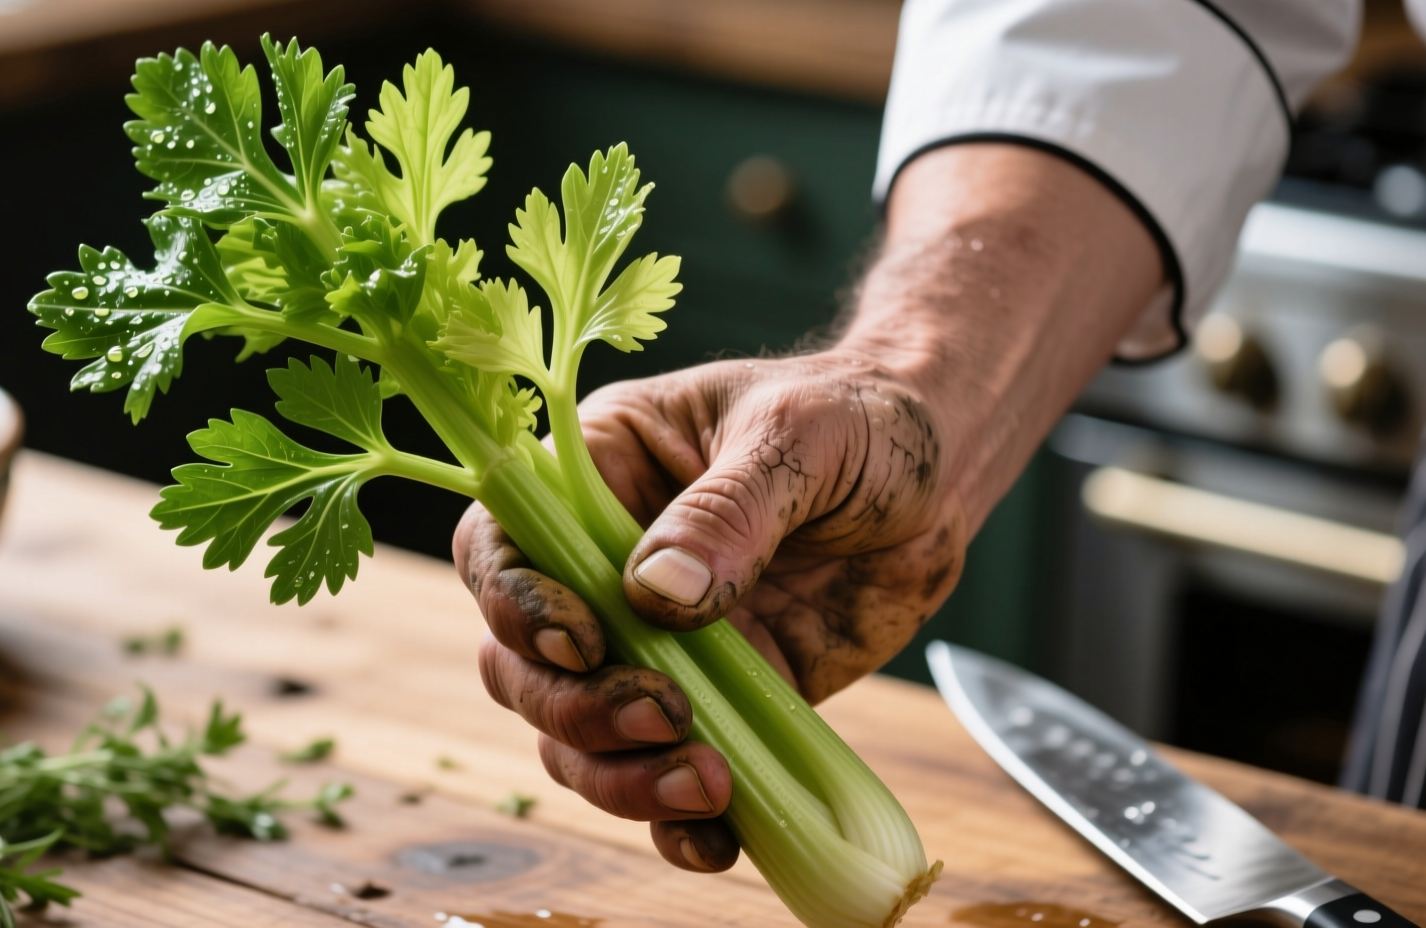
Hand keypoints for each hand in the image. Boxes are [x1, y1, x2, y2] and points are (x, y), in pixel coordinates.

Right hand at [454, 142, 1164, 873]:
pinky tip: (719, 840)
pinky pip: (662, 774)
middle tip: (663, 716)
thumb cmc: (860, 420)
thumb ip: (730, 512)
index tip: (586, 641)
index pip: (502, 546)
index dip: (518, 604)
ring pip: (576, 735)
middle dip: (576, 708)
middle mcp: (600, 567)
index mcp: (596, 474)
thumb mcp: (798, 438)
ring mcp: (651, 644)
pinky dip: (676, 823)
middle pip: (523, 662)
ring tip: (705, 784)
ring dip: (620, 776)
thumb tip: (657, 595)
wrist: (940, 478)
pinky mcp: (714, 702)